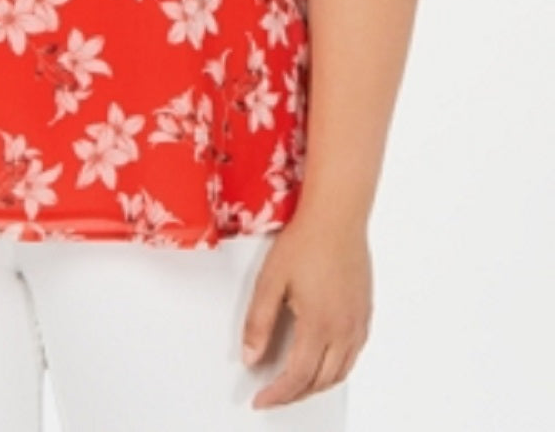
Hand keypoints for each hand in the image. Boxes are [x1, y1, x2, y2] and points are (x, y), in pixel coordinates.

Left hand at [241, 214, 371, 408]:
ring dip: (317, 385)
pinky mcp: (365, 312)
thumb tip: (250, 357)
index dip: (277, 394)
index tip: (261, 400)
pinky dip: (336, 368)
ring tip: (294, 385)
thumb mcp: (271, 280)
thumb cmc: (305, 241)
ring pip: (341, 372)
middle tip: (273, 395)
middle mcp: (344, 329)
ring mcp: (358, 322)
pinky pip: (353, 355)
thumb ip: (258, 322)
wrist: (337, 216)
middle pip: (320, 380)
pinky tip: (323, 361)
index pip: (297, 377)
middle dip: (295, 394)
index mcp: (319, 325)